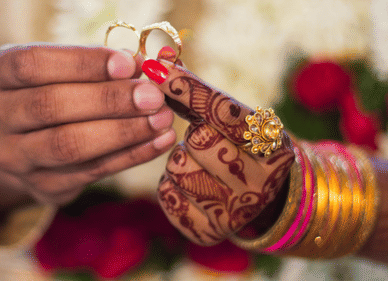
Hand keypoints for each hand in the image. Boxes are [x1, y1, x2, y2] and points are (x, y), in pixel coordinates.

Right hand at [0, 44, 175, 210]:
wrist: (25, 142)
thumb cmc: (50, 91)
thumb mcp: (58, 69)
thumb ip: (93, 67)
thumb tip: (144, 67)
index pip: (33, 65)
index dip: (83, 64)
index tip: (129, 65)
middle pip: (49, 107)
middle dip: (108, 100)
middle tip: (152, 96)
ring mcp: (12, 158)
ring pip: (68, 145)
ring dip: (122, 132)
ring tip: (161, 119)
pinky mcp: (40, 186)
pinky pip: (91, 172)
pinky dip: (130, 156)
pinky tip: (157, 142)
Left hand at [143, 48, 294, 245]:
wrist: (259, 198)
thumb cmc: (241, 149)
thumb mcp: (233, 120)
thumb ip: (198, 92)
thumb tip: (161, 60)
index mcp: (275, 147)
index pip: (223, 111)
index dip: (187, 88)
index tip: (156, 69)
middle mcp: (262, 183)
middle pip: (198, 140)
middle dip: (193, 136)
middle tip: (207, 143)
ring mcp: (236, 212)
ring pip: (177, 168)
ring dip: (180, 161)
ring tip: (202, 166)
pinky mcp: (209, 231)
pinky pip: (167, 195)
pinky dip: (171, 185)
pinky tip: (192, 186)